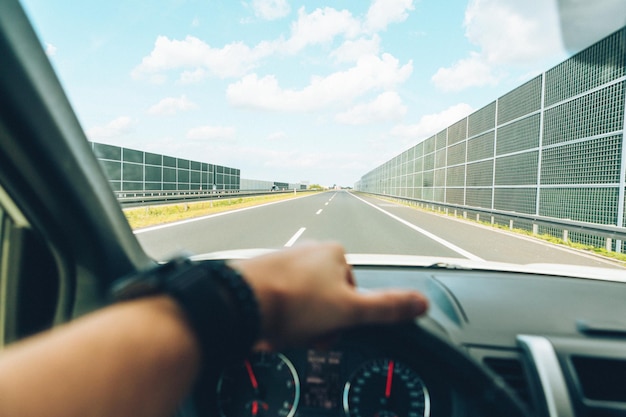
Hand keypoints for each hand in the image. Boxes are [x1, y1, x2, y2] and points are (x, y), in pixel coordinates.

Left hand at [231, 242, 427, 348]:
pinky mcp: (261, 274)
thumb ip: (387, 308)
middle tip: (306, 333)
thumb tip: (422, 303)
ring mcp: (283, 261)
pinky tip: (269, 326)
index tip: (332, 328)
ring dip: (298, 323)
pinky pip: (279, 301)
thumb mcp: (349, 310)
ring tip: (284, 330)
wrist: (238, 302)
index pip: (353, 291)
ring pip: (303, 303)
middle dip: (320, 322)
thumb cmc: (293, 302)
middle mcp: (309, 251)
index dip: (345, 317)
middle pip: (327, 299)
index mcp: (334, 253)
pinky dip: (277, 316)